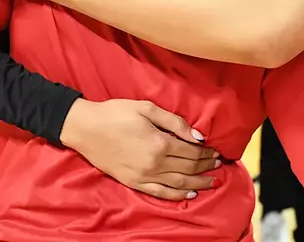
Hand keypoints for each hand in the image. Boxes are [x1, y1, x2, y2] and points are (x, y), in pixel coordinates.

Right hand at [60, 98, 220, 200]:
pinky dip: (177, 195)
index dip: (206, 152)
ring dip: (198, 183)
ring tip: (212, 181)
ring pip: (178, 183)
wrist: (85, 128)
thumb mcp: (147, 109)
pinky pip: (160, 193)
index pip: (191, 151)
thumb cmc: (115, 113)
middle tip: (218, 165)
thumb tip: (198, 136)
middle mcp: (154, 163)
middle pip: (187, 168)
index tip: (217, 151)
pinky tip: (189, 194)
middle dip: (205, 166)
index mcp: (159, 143)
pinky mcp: (133, 183)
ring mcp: (144, 176)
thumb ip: (175, 122)